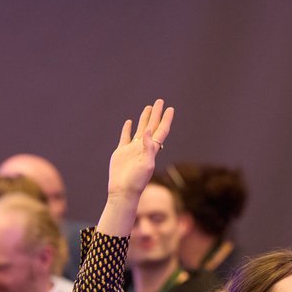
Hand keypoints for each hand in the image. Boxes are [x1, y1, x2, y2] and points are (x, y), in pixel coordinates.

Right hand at [98, 99, 174, 236]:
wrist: (123, 191)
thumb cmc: (136, 181)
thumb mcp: (146, 165)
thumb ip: (148, 148)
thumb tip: (149, 131)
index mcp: (152, 150)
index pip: (161, 131)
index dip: (166, 120)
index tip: (170, 108)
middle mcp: (144, 148)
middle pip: (152, 127)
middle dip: (156, 114)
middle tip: (159, 101)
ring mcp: (132, 149)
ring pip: (140, 130)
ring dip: (144, 119)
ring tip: (148, 107)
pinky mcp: (121, 152)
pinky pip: (125, 137)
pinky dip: (128, 129)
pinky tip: (130, 122)